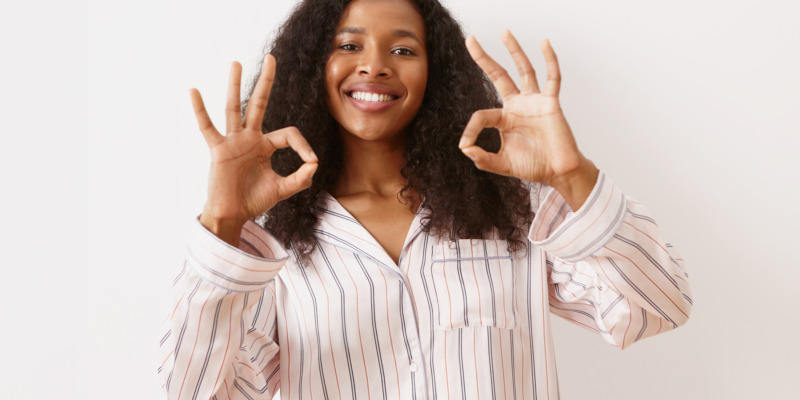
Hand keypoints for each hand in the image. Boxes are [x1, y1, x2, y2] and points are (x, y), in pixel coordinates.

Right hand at [191, 55, 317, 241]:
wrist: (234, 215)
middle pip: (259, 103)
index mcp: (265, 145)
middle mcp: (249, 138)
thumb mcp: (283, 189)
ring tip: (237, 62)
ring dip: (235, 85)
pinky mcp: (219, 149)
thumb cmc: (255, 201)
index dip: (304, 145)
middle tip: (271, 57)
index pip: (289, 133)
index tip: (311, 161)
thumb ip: (301, 178)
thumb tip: (314, 164)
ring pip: (235, 108)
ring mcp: (233, 141)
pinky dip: (200, 110)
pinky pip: (208, 127)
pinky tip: (194, 91)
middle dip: (266, 81)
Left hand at [459, 31, 597, 208]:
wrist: (558, 172)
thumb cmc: (534, 166)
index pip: (481, 115)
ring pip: (524, 70)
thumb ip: (483, 160)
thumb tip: (464, 149)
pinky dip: (550, 60)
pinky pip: (552, 78)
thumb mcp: (502, 165)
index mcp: (504, 119)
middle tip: (471, 40)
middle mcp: (518, 105)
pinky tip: (544, 43)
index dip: (470, 130)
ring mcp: (534, 102)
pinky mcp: (551, 103)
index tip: (465, 145)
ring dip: (514, 50)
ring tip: (504, 33)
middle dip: (484, 58)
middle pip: (499, 75)